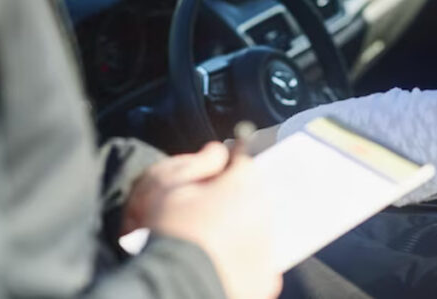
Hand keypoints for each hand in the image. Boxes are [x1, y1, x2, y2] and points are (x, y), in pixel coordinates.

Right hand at [126, 142, 281, 298]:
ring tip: (210, 241)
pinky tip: (220, 262)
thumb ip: (197, 162)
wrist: (174, 287)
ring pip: (258, 229)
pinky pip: (258, 262)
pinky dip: (244, 261)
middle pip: (255, 197)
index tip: (213, 179)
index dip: (227, 170)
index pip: (245, 164)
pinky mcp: (267, 280)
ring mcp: (268, 250)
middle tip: (205, 213)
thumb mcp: (167, 185)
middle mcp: (264, 214)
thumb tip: (218, 151)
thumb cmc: (168, 232)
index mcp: (244, 185)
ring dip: (241, 230)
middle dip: (235, 200)